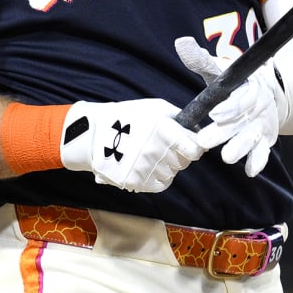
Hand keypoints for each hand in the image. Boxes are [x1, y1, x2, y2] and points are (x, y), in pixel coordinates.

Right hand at [59, 99, 204, 192]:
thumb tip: (198, 131)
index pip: (194, 149)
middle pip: (183, 162)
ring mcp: (144, 167)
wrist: (94, 134)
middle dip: (179, 155)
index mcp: (163, 130)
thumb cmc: (129, 117)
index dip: (195, 148)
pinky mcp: (135, 181)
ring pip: (172, 173)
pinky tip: (149, 166)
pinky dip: (158, 178)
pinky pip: (161, 184)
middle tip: (165, 147)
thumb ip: (179, 118)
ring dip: (167, 166)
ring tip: (152, 155)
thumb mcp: (156, 108)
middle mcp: (155, 150)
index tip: (191, 146)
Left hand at [174, 37, 286, 177]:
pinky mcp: (264, 140)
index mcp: (250, 86)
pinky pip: (263, 151)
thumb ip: (200, 60)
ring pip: (253, 137)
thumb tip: (181, 43)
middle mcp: (259, 106)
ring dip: (241, 148)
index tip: (214, 113)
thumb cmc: (233, 82)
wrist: (264, 92)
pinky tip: (250, 171)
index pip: (244, 96)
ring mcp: (262, 124)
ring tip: (226, 157)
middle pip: (244, 120)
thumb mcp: (219, 69)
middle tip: (205, 140)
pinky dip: (258, 160)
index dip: (231, 106)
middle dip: (225, 131)